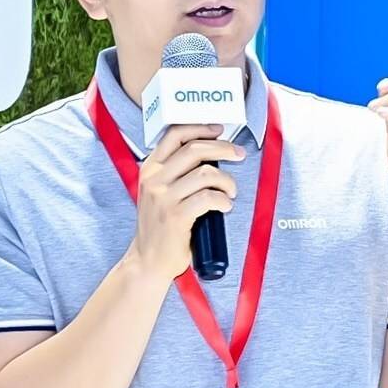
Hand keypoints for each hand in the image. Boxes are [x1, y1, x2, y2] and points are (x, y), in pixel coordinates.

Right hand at [129, 123, 243, 280]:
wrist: (148, 259)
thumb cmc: (160, 225)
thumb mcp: (159, 191)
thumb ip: (176, 171)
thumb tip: (212, 152)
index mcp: (150, 169)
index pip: (174, 135)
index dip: (200, 128)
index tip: (219, 130)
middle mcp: (154, 180)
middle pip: (195, 149)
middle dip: (223, 148)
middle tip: (239, 155)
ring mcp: (163, 198)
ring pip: (206, 173)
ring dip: (227, 181)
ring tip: (230, 191)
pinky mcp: (175, 216)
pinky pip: (209, 198)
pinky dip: (224, 200)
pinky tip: (225, 206)